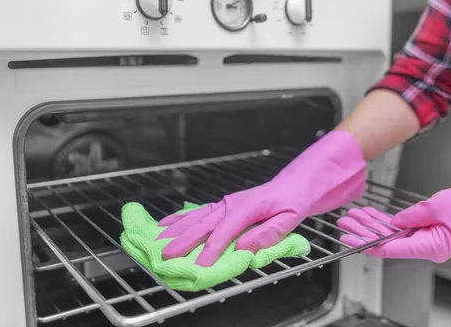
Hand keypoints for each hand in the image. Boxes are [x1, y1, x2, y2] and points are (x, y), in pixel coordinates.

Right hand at [157, 130, 366, 266]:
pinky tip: (164, 224)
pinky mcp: (220, 206)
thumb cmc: (292, 203)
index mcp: (248, 207)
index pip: (226, 232)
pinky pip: (196, 212)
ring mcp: (223, 204)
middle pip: (203, 224)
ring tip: (157, 240)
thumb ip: (268, 233)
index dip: (212, 249)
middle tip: (166, 254)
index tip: (201, 265)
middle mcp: (231, 204)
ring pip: (195, 217)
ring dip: (176, 229)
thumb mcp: (290, 219)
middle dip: (183, 240)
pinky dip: (179, 218)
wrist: (293, 186)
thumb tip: (245, 246)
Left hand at [337, 179, 450, 262]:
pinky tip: (371, 214)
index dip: (365, 244)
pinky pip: (403, 228)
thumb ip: (410, 215)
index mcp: (429, 247)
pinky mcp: (430, 231)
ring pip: (392, 234)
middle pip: (387, 241)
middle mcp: (427, 247)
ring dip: (372, 224)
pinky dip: (387, 221)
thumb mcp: (436, 206)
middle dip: (363, 231)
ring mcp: (428, 240)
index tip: (347, 239)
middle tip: (343, 222)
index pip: (389, 249)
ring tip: (352, 216)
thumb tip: (391, 222)